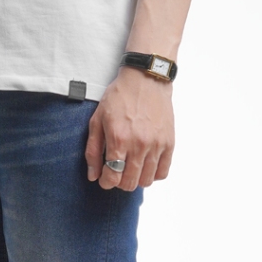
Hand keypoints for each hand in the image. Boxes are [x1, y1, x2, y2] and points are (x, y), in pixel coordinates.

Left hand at [85, 66, 174, 191]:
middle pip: (130, 183)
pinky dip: (154, 174)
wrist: (146, 78)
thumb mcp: (97, 120)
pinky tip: (146, 165)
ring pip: (146, 181)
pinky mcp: (169, 142)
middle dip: (120, 182)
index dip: (106, 182)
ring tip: (132, 168)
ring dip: (137, 179)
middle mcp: (139, 144)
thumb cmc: (120, 97)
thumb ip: (93, 151)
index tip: (105, 178)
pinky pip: (163, 172)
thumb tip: (93, 176)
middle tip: (117, 172)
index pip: (112, 177)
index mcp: (119, 139)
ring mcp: (156, 144)